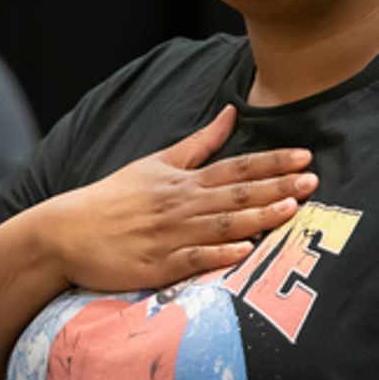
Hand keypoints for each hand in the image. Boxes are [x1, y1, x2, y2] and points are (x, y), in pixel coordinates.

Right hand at [44, 105, 316, 292]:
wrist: (66, 232)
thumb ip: (199, 142)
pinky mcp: (158, 266)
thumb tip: (232, 113)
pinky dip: (218, 254)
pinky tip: (243, 251)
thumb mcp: (155, 163)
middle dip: (276, 187)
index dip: (271, 163)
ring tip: (290, 210)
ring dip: (257, 218)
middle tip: (312, 182)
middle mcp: (180, 204)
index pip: (235, 168)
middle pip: (236, 195)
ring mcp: (170, 236)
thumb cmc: (114, 198)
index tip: (304, 157)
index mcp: (182, 180)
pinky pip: (193, 259)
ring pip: (221, 225)